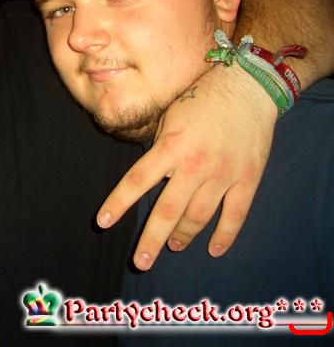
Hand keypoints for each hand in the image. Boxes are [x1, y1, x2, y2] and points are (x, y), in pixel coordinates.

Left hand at [96, 64, 275, 269]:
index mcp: (170, 148)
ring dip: (183, 237)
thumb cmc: (200, 99)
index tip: (103, 222)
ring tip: (173, 247)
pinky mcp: (247, 179)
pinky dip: (224, 236)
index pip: (136, 181)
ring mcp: (222, 175)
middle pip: (167, 212)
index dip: (118, 204)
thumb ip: (159, 150)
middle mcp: (194, 166)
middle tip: (140, 262)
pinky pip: (235, 216)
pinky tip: (214, 249)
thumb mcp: (169, 118)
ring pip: (198, 218)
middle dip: (151, 240)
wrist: (246, 88)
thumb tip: (150, 178)